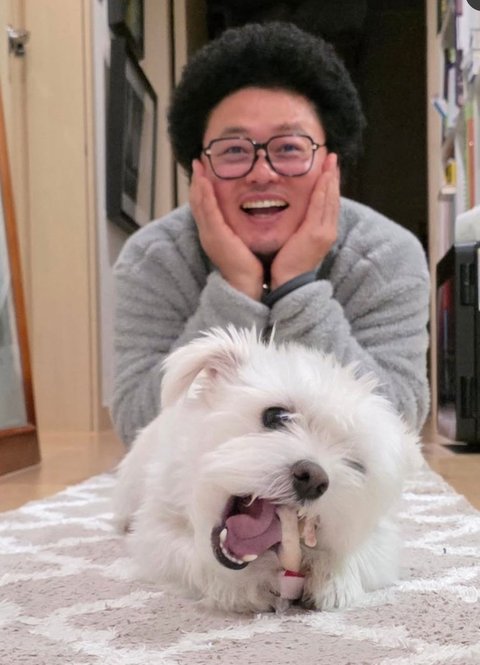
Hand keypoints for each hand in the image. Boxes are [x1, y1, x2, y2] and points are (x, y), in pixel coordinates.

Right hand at [189, 160, 263, 299]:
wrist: (246, 285)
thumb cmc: (247, 266)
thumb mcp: (241, 242)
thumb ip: (240, 229)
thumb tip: (250, 214)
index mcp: (214, 233)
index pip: (205, 207)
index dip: (202, 189)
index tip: (204, 172)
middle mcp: (208, 232)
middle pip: (197, 202)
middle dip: (197, 181)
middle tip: (198, 162)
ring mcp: (209, 234)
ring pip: (199, 204)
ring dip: (198, 184)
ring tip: (198, 166)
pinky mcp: (215, 236)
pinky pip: (208, 212)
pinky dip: (205, 196)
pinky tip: (205, 182)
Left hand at [270, 153, 339, 288]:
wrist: (289, 283)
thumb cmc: (290, 265)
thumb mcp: (298, 242)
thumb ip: (301, 227)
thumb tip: (297, 215)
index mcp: (325, 232)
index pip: (329, 204)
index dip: (330, 185)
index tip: (329, 169)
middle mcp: (329, 230)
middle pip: (333, 198)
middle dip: (333, 176)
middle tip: (332, 158)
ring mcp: (324, 232)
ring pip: (329, 199)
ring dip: (330, 178)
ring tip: (330, 161)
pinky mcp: (315, 233)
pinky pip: (320, 206)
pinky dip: (322, 190)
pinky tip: (323, 177)